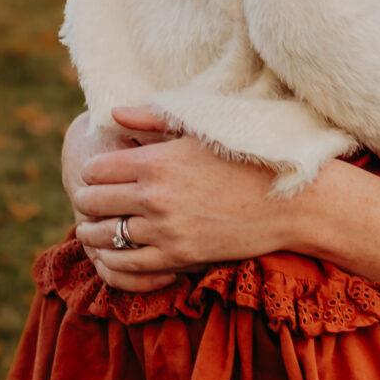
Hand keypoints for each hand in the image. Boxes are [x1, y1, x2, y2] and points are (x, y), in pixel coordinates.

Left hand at [69, 104, 323, 278]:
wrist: (291, 201)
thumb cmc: (249, 157)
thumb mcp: (202, 128)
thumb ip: (153, 119)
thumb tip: (114, 114)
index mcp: (157, 160)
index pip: (95, 169)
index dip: (93, 171)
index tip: (100, 173)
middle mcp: (155, 196)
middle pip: (92, 202)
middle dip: (88, 200)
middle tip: (91, 201)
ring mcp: (165, 230)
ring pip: (103, 236)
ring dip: (94, 231)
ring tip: (95, 228)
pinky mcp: (179, 257)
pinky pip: (126, 265)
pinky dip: (112, 260)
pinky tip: (113, 254)